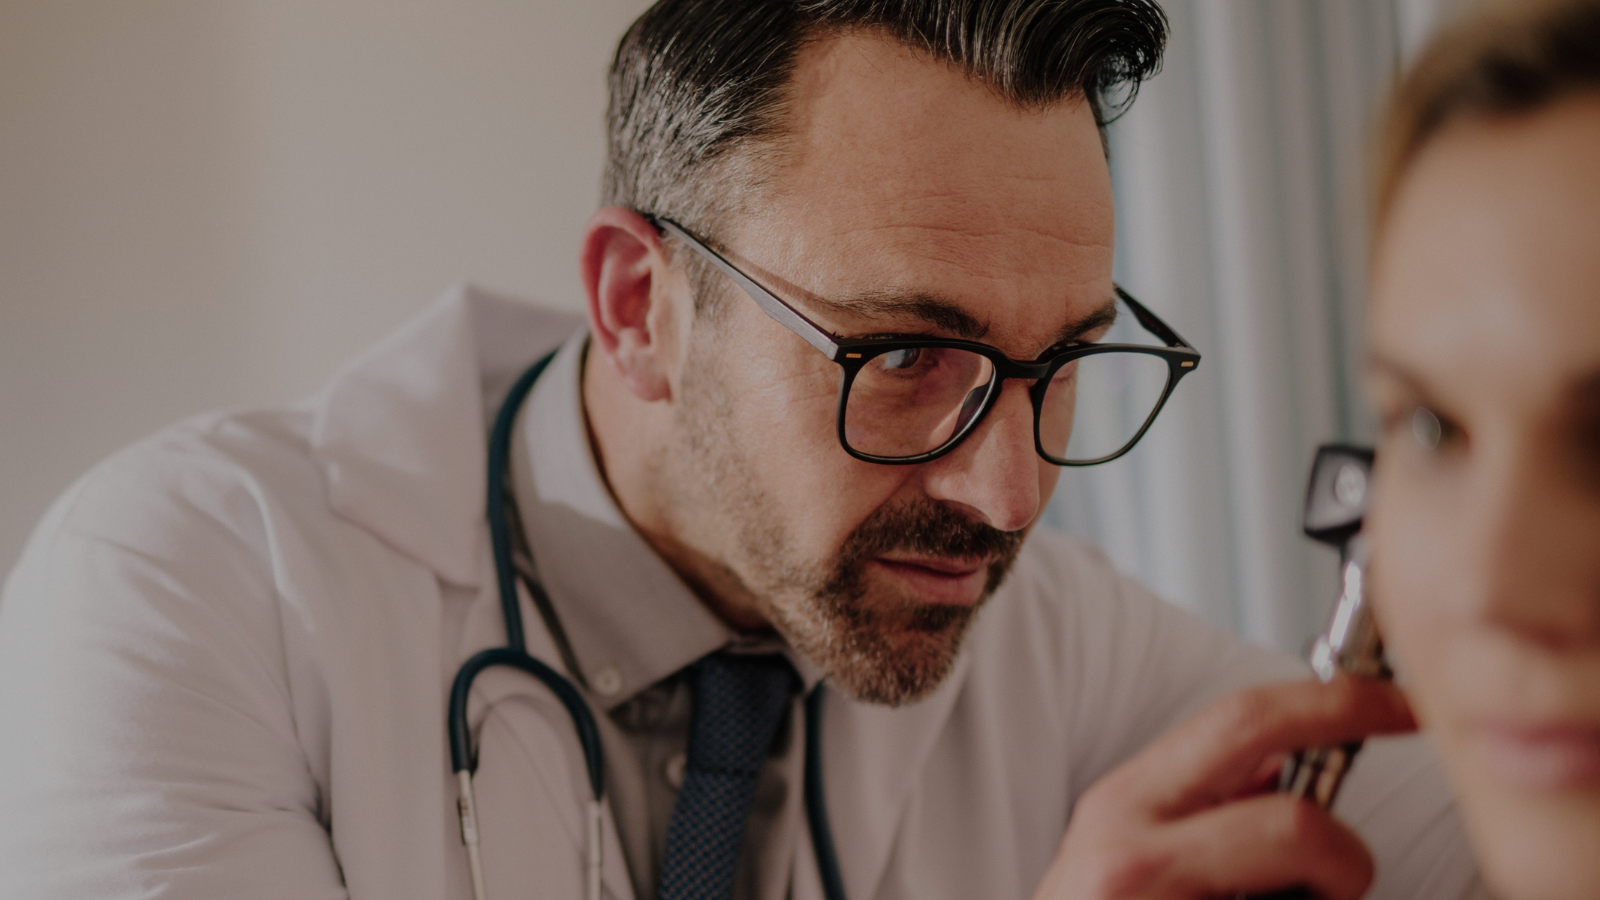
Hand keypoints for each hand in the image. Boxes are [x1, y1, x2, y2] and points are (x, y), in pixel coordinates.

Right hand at [1031, 676, 1415, 899]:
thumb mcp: (1130, 851)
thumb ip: (1206, 805)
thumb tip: (1290, 765)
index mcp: (1125, 802)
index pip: (1245, 721)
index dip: (1340, 704)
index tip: (1403, 705)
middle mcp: (1131, 853)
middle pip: (1296, 823)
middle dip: (1351, 848)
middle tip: (1368, 861)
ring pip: (1306, 888)